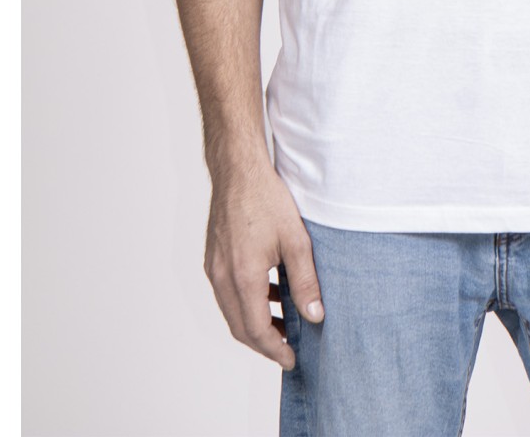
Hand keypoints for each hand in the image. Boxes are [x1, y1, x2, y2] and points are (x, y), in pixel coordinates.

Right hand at [203, 158, 324, 368]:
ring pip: (232, 311)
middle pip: (240, 327)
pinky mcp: (214, 258)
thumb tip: (315, 315)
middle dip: (265, 343)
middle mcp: (222, 277)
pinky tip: (270, 293)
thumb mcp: (295, 240)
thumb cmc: (266, 198)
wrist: (238, 169)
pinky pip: (227, 292)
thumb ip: (306, 281)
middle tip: (289, 349)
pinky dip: (246, 302)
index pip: (257, 330)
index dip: (275, 350)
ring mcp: (214, 268)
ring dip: (255, 323)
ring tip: (284, 324)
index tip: (292, 360)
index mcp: (243, 277)